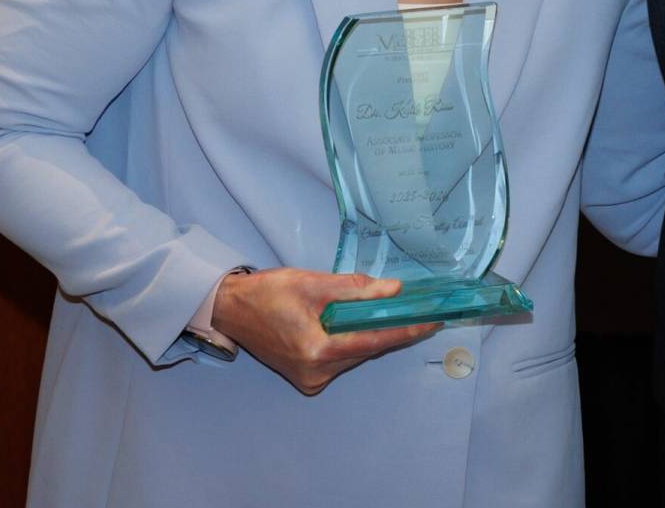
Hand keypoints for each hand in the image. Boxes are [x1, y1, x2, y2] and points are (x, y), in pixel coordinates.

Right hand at [210, 267, 439, 395]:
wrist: (232, 309)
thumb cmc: (267, 294)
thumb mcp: (313, 284)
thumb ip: (356, 289)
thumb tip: (394, 290)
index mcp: (317, 352)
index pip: (374, 341)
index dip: (406, 330)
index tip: (433, 322)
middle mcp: (316, 374)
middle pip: (366, 348)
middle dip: (390, 329)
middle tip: (416, 309)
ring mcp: (310, 380)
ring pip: (354, 354)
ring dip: (368, 333)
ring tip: (384, 310)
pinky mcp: (306, 377)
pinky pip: (340, 358)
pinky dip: (351, 340)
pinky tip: (353, 321)